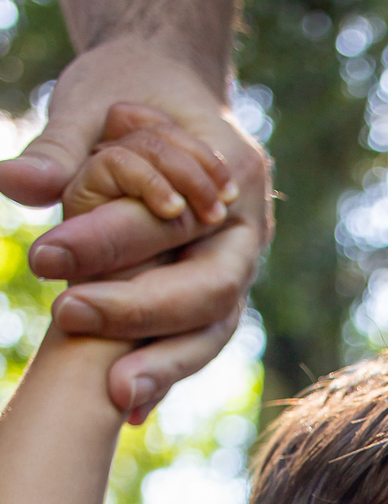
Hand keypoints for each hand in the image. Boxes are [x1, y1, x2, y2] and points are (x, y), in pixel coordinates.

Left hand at [0, 37, 271, 414]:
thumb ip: (60, 145)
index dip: (111, 240)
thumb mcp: (91, 102)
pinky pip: (196, 343)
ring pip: (212, 330)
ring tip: (115, 399)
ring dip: (165, 365)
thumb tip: (15, 183)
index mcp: (231, 169)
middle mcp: (247, 229)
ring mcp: (238, 270)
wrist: (171, 93)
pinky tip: (127, 412)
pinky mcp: (218, 299)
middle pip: (208, 288)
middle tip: (67, 316)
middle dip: (140, 310)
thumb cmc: (131, 91)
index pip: (172, 218)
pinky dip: (164, 375)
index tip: (45, 257)